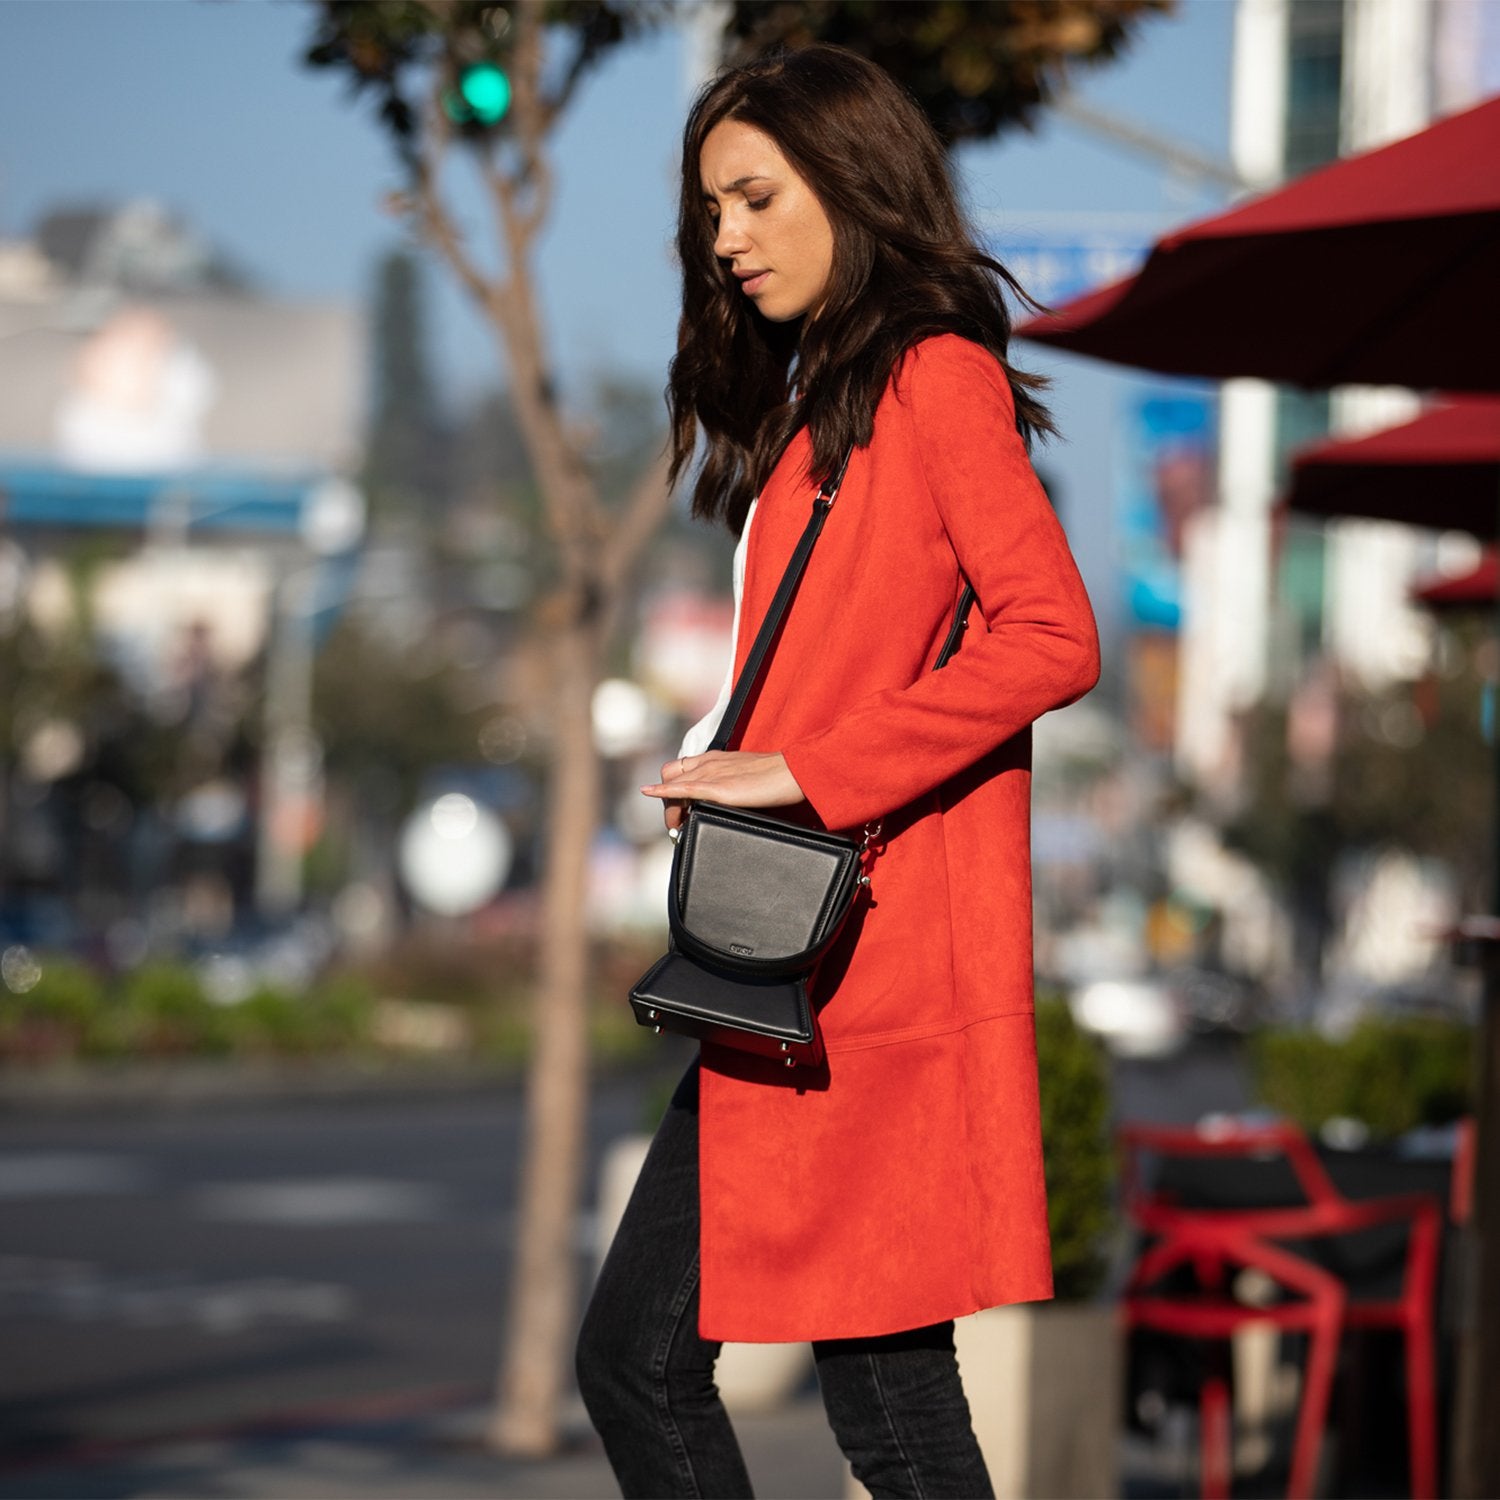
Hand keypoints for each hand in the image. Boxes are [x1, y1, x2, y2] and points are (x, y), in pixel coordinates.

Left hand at [641, 751, 805, 831]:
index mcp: (715, 758)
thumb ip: (732, 785)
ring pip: (673, 785)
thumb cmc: (777, 777)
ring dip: (669, 807)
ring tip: (676, 828)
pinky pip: (681, 788)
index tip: (680, 809)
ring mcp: (710, 773)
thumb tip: (728, 802)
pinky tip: (649, 792)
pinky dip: (663, 791)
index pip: (681, 768)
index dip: (672, 787)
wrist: (791, 772)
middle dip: (668, 800)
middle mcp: (708, 762)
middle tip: (677, 823)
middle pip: (670, 776)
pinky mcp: (717, 787)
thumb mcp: (746, 778)